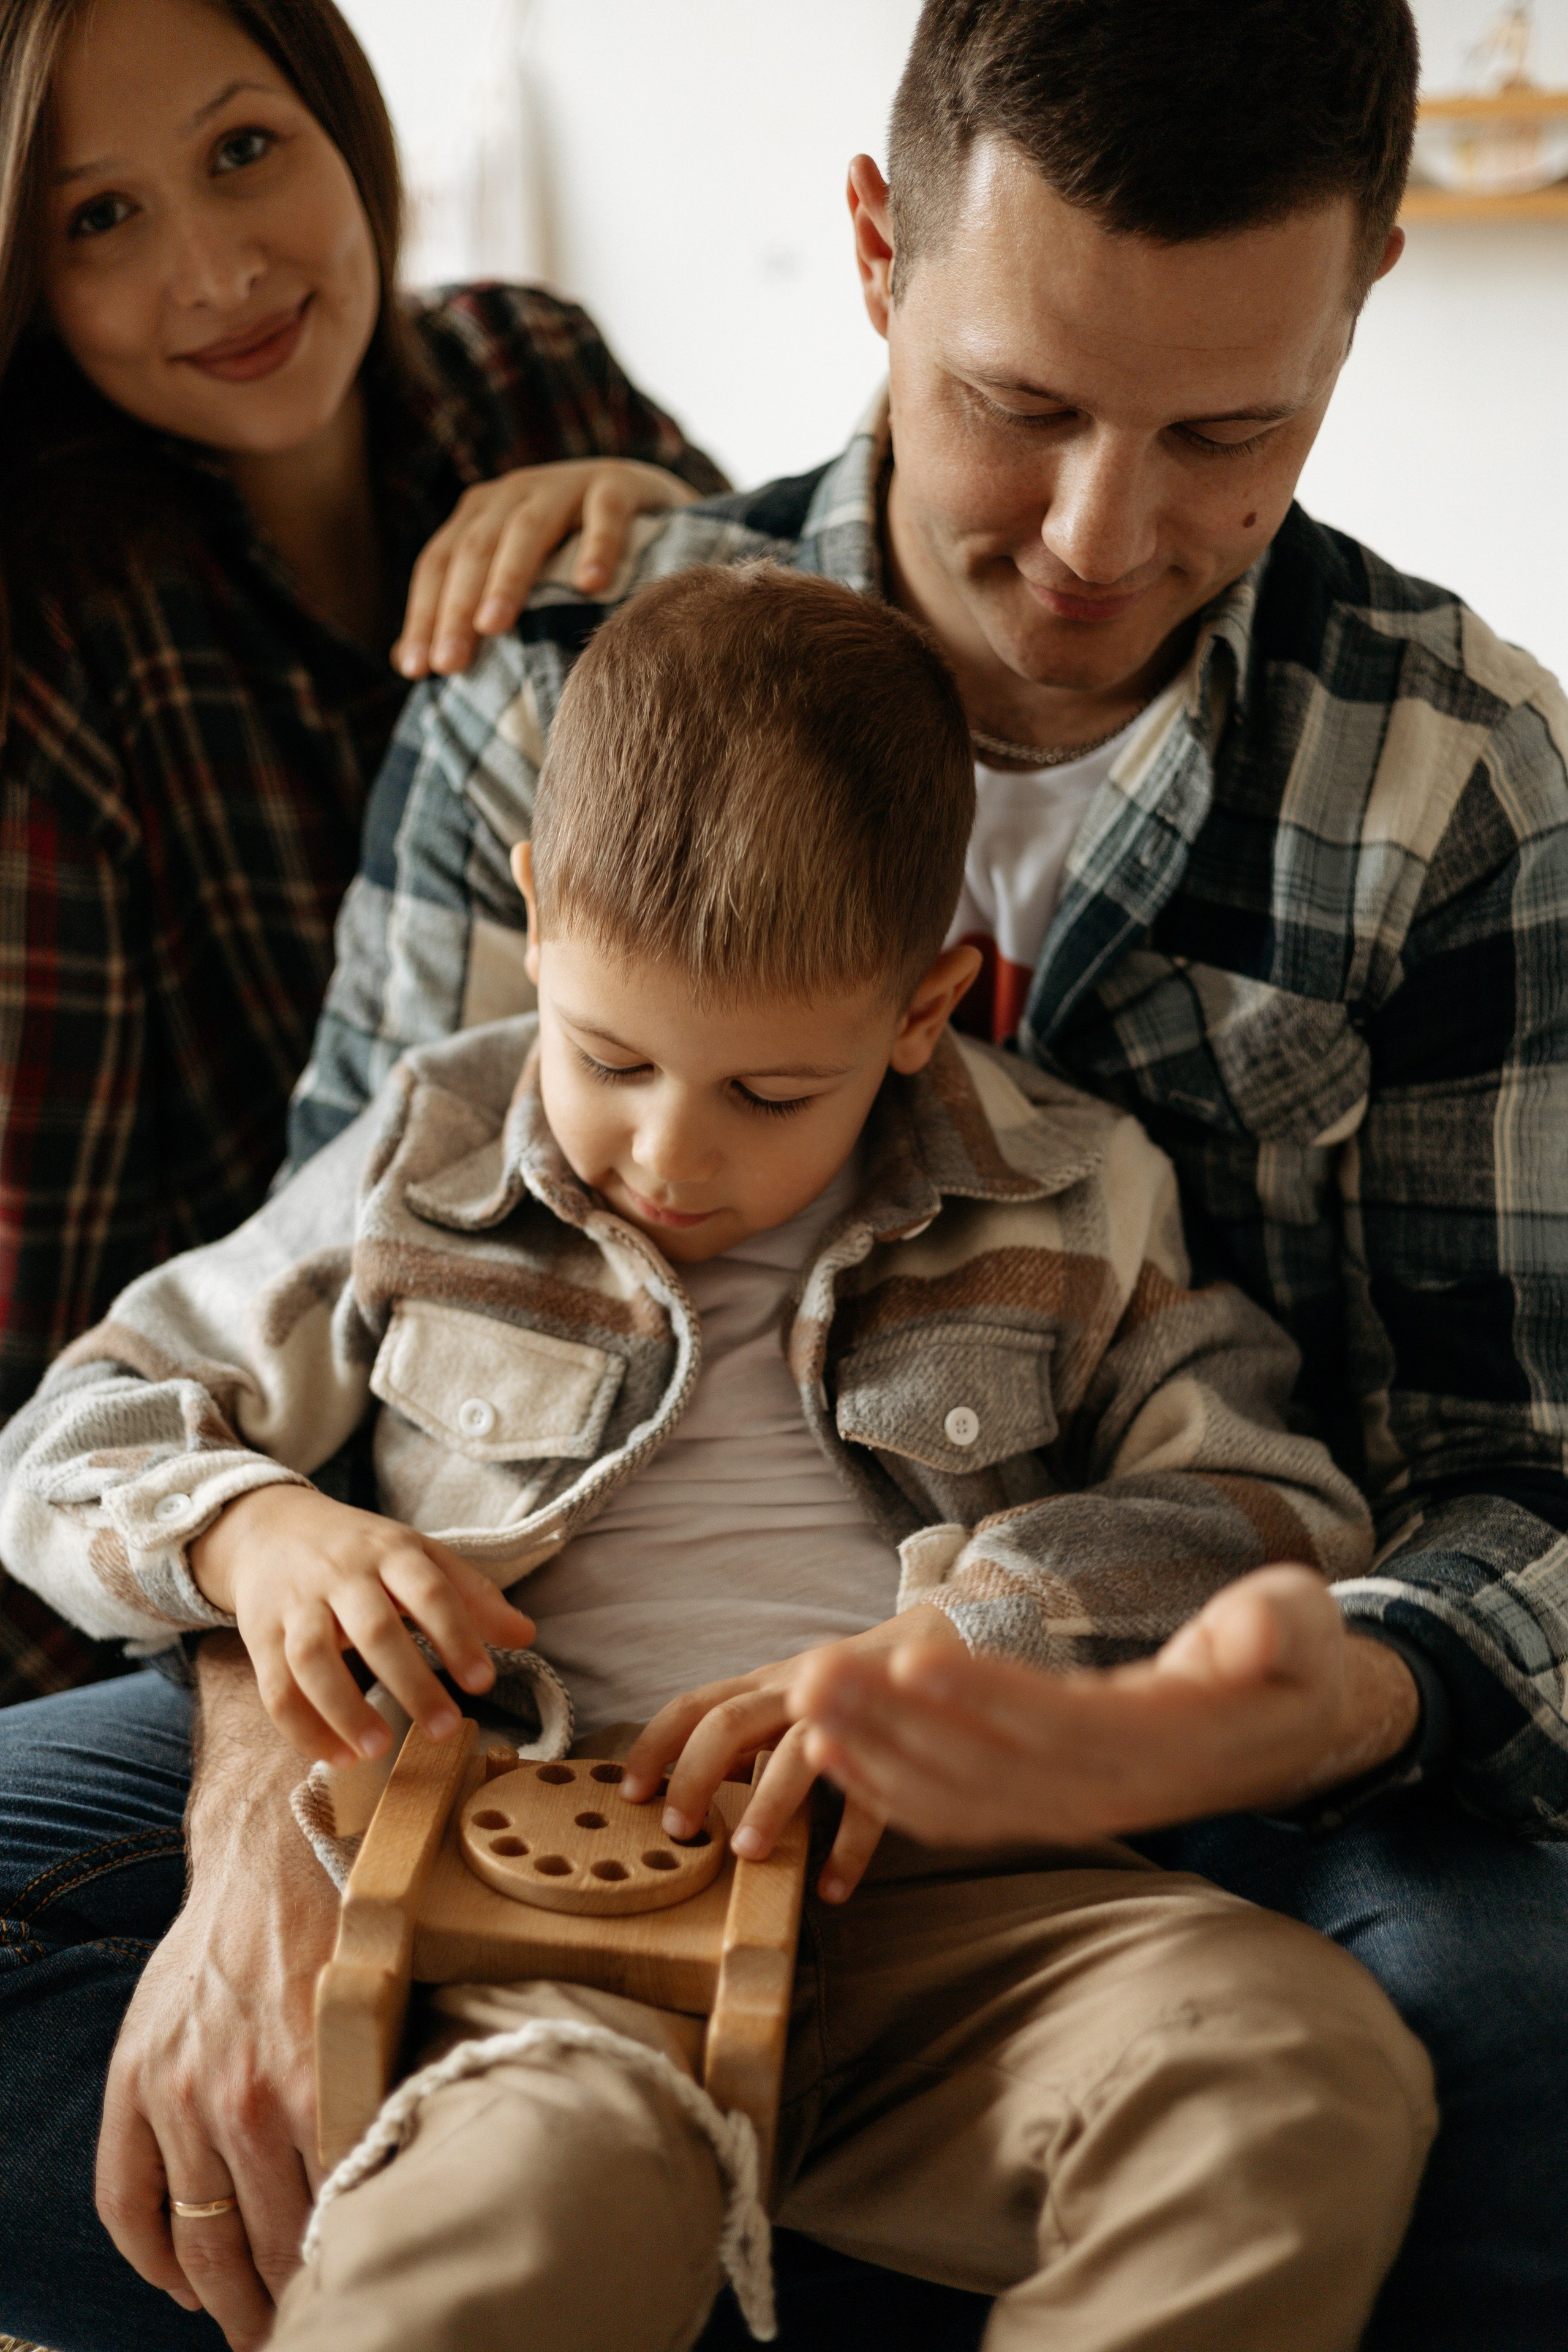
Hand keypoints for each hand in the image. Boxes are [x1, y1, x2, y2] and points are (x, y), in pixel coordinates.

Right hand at [96, 1636, 340, 2349]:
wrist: (272, 1843)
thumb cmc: (349, 1920)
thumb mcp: (396, 1996)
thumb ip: (401, 2082)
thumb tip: (442, 2158)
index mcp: (318, 2077)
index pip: (339, 2213)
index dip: (358, 2262)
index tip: (377, 2284)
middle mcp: (242, 2096)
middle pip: (272, 2245)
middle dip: (299, 2296)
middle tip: (328, 2322)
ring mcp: (181, 2094)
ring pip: (202, 2242)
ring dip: (231, 2301)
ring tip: (262, 2331)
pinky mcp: (136, 2082)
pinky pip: (128, 2203)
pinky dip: (154, 2260)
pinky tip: (187, 2282)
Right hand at [190, 1485, 533, 1766]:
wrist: (271, 1529)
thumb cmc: (362, 1552)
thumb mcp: (420, 1556)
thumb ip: (472, 1595)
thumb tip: (527, 1636)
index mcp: (391, 1551)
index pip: (430, 1590)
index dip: (458, 1635)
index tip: (483, 1682)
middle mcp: (342, 1574)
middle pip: (375, 1629)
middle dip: (411, 1682)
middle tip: (445, 1730)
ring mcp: (296, 1604)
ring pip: (313, 1660)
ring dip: (345, 1710)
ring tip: (380, 1750)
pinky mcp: (261, 1635)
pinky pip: (275, 1687)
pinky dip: (302, 1728)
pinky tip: (336, 1757)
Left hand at [392, 458, 699, 676]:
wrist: (646, 500)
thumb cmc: (571, 552)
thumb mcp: (515, 574)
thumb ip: (468, 609)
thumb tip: (407, 663)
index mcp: (479, 514)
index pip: (438, 563)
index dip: (423, 614)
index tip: (418, 670)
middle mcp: (514, 493)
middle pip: (474, 550)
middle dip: (457, 607)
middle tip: (450, 662)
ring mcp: (565, 484)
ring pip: (526, 529)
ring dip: (508, 578)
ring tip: (495, 627)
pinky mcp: (618, 484)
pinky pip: (605, 513)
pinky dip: (598, 546)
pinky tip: (590, 586)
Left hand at [619, 1606, 966, 1904]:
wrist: (938, 1649)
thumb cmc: (848, 1690)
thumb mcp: (789, 1703)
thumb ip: (747, 1735)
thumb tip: (685, 1787)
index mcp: (765, 1686)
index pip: (695, 1705)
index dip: (656, 1745)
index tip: (630, 1792)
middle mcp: (795, 1693)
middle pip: (731, 1722)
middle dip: (697, 1774)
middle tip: (679, 1829)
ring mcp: (843, 1717)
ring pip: (796, 1754)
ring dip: (769, 1805)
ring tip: (750, 1856)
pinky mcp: (893, 1745)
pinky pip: (869, 1800)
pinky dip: (848, 1848)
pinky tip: (830, 1889)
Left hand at [788, 1566, 1422, 1849]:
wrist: (1288, 1728)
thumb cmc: (1287, 1662)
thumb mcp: (1301, 1630)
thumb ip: (1278, 1631)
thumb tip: (1261, 1631)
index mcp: (1167, 1743)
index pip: (1062, 1726)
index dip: (984, 1698)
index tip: (908, 1661)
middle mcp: (1110, 1791)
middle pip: (987, 1766)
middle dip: (893, 1722)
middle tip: (813, 1676)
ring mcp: (1072, 1808)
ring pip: (958, 1794)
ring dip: (872, 1751)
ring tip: (802, 1701)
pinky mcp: (1043, 1807)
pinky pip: (956, 1812)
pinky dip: (887, 1788)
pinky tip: (829, 1753)